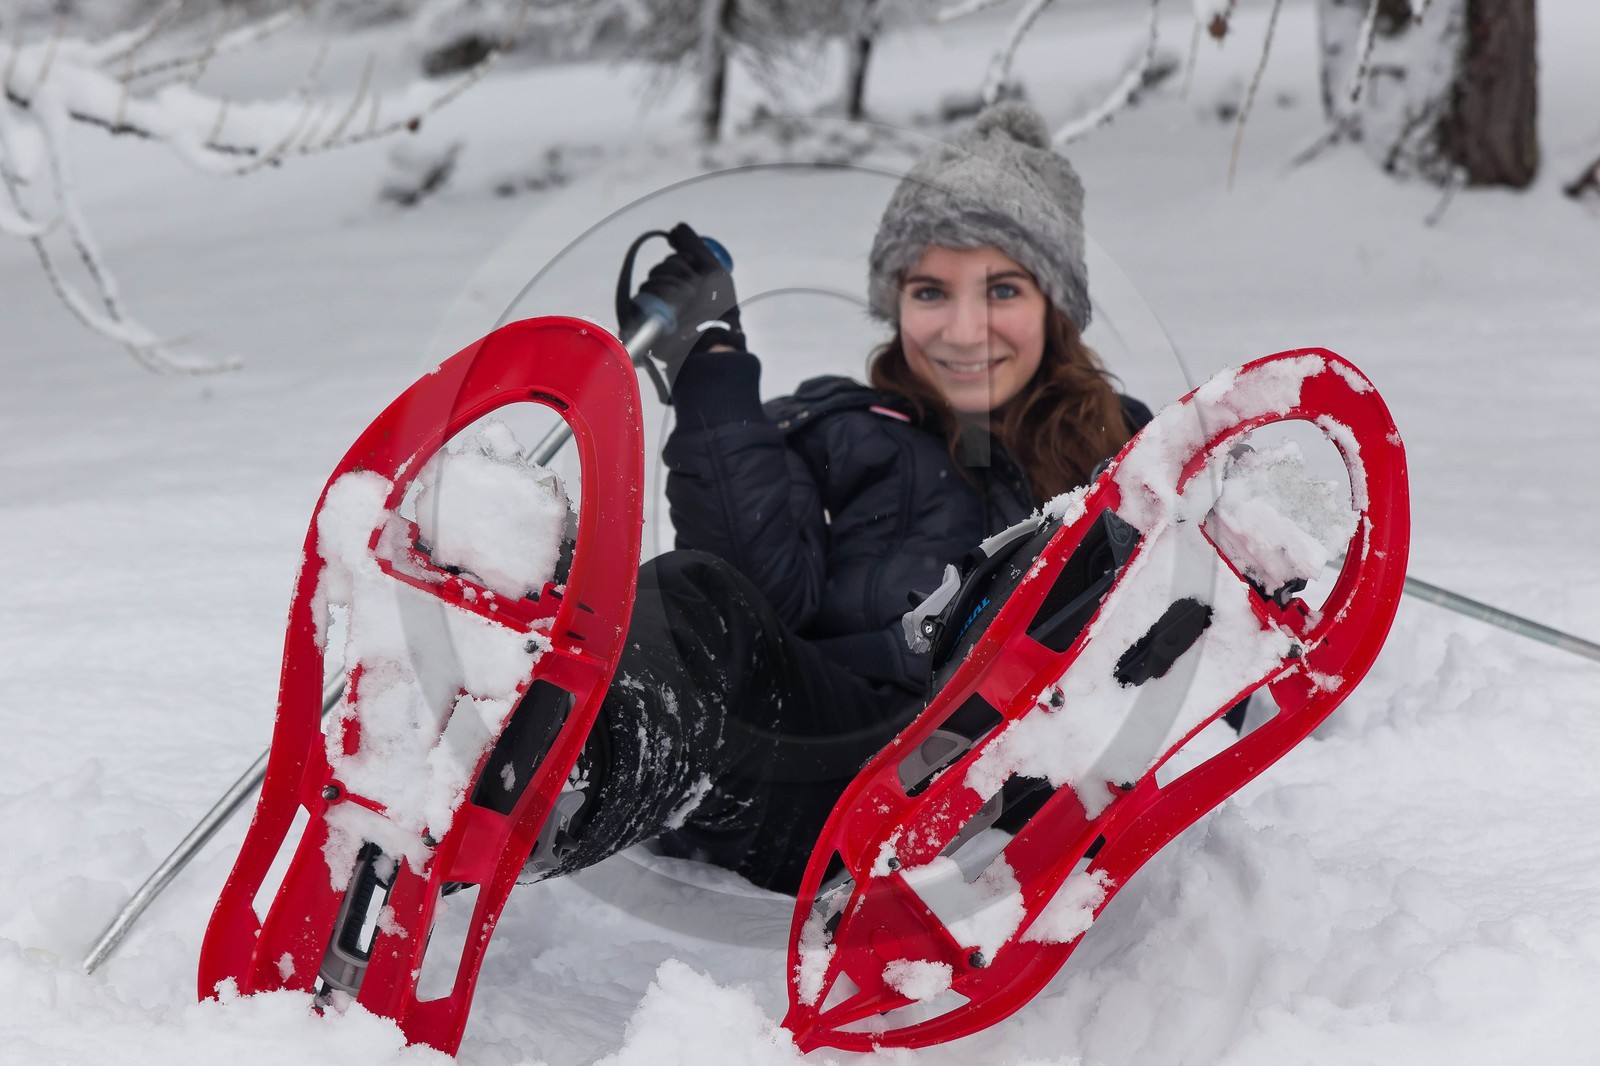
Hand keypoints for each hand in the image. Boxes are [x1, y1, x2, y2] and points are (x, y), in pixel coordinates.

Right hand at [617, 223, 743, 377]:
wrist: (710, 338)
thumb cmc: (718, 308)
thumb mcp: (714, 272)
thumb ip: (696, 246)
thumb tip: (677, 227)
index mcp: (687, 283)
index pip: (675, 260)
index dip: (685, 260)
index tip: (695, 267)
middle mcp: (671, 292)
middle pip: (663, 267)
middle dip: (679, 273)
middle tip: (693, 290)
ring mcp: (658, 306)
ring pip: (652, 279)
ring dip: (670, 286)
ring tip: (684, 301)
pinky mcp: (646, 318)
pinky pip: (642, 295)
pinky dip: (657, 295)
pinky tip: (670, 305)